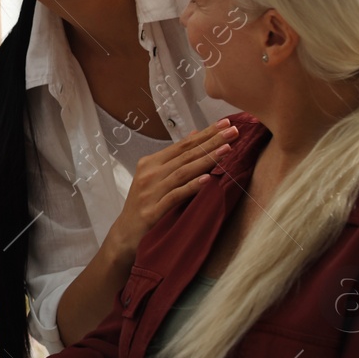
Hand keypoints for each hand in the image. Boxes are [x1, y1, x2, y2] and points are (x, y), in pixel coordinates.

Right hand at [105, 120, 237, 256]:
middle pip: (185, 155)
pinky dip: (192, 187)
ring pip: (183, 172)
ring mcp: (150, 192)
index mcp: (150, 163)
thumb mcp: (155, 177)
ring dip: (207, 160)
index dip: (204, 134)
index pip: (182, 145)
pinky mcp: (153, 211)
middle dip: (211, 142)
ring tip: (227, 150)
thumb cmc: (144, 204)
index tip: (225, 124)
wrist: (125, 233)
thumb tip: (195, 135)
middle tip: (233, 131)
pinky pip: (175, 196)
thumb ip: (174, 158)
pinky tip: (207, 179)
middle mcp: (149, 174)